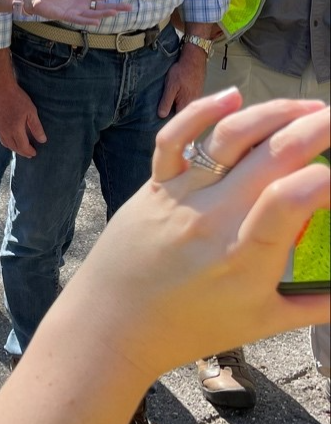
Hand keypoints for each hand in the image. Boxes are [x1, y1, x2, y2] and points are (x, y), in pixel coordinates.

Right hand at [0, 76, 45, 157]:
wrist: (0, 88)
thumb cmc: (17, 98)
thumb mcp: (31, 112)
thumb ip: (36, 127)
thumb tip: (42, 140)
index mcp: (15, 130)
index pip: (22, 147)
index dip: (29, 151)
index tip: (35, 153)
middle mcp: (4, 132)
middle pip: (13, 147)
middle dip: (22, 152)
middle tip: (29, 154)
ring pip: (5, 143)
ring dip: (13, 148)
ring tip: (20, 148)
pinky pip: (0, 136)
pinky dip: (7, 141)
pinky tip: (11, 137)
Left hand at [30, 0, 129, 26]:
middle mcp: (82, 4)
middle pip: (102, 6)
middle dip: (116, 6)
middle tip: (130, 7)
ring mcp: (75, 11)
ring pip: (93, 13)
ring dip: (104, 13)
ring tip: (115, 11)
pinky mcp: (67, 16)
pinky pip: (79, 19)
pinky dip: (88, 20)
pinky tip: (97, 21)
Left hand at [69, 91, 329, 379]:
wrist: (113, 323)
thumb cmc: (191, 327)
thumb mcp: (264, 323)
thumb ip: (317, 304)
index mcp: (245, 258)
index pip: (291, 202)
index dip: (325, 180)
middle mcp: (213, 219)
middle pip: (270, 157)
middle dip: (317, 129)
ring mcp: (181, 196)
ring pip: (228, 138)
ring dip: (272, 112)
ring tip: (309, 107)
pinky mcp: (155, 185)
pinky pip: (174, 139)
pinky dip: (200, 112)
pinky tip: (233, 96)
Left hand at [156, 43, 206, 117]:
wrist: (194, 60)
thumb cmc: (182, 71)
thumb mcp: (171, 86)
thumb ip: (166, 101)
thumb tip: (161, 115)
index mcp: (186, 104)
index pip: (177, 119)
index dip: (169, 123)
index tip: (158, 124)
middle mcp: (193, 104)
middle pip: (182, 115)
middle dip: (172, 117)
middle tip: (159, 117)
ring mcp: (196, 99)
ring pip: (185, 109)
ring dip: (176, 109)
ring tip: (165, 109)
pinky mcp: (196, 94)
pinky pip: (187, 103)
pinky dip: (180, 103)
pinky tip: (174, 101)